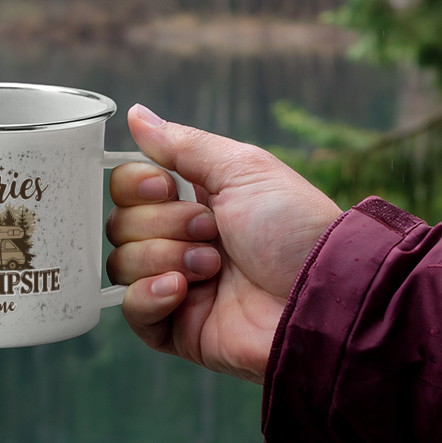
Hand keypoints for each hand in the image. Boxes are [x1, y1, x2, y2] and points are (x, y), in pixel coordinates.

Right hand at [106, 105, 341, 382]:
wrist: (321, 295)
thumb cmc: (293, 227)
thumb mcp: (241, 169)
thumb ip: (181, 144)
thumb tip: (136, 114)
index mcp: (192, 200)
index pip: (127, 186)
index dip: (136, 185)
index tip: (166, 186)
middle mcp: (179, 240)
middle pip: (120, 223)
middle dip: (165, 224)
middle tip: (211, 232)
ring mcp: (176, 285)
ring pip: (122, 264)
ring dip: (166, 258)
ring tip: (214, 268)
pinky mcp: (176, 328)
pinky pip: (132, 312)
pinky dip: (149, 297)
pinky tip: (182, 291)